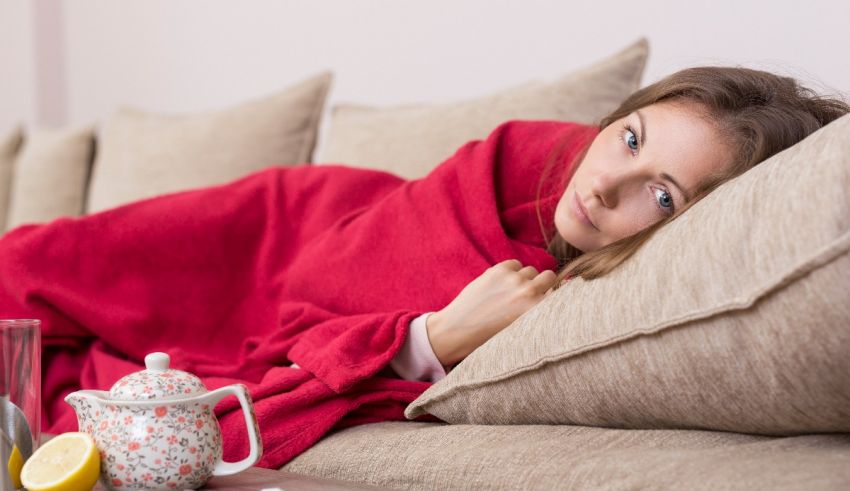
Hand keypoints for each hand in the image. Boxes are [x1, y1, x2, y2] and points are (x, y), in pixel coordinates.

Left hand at [426, 259, 557, 366]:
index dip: (553, 296)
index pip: (560, 294)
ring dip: (525, 279)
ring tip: (510, 294)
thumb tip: (556, 293)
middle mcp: (529, 293)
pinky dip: (511, 271)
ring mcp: (513, 279)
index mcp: (537, 311)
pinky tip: (501, 285)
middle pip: (549, 277)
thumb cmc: (490, 337)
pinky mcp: (498, 270)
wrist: (458, 330)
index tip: (548, 300)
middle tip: (528, 296)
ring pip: (531, 271)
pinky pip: (515, 264)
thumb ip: (538, 312)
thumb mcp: (522, 330)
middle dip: (542, 285)